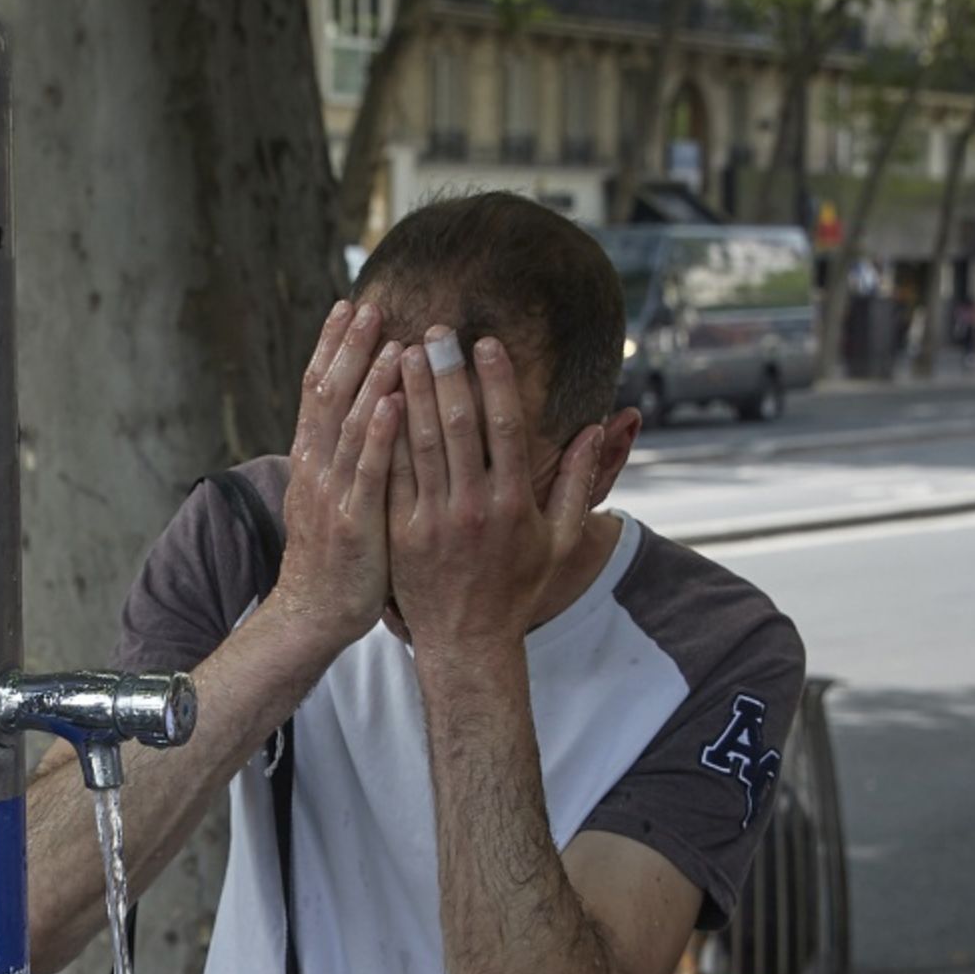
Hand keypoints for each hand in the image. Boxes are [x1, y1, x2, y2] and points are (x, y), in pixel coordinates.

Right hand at [262, 297, 404, 650]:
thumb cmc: (335, 554)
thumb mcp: (330, 494)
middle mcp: (315, 468)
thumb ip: (343, 454)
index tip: (348, 306)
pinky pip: (367, 470)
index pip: (317, 389)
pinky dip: (379, 433)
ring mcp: (331, 493)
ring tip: (391, 342)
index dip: (330, 346)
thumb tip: (364, 410)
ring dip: (369, 381)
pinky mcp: (352, 521)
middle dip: (348, 349)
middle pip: (328, 395)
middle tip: (369, 305)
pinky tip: (396, 402)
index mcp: (310, 458)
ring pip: (348, 425)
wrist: (313, 612)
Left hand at [386, 330, 603, 657]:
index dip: (495, 379)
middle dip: (446, 373)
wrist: (467, 642)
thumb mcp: (560, 541)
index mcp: (513, 504)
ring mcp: (432, 521)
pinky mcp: (400, 533)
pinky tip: (377, 401)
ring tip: (403, 351)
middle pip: (457, 426)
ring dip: (410, 394)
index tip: (486, 341)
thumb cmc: (518, 588)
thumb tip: (597, 427)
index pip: (504, 427)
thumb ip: (577, 482)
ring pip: (419, 445)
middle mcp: (472, 508)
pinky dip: (384, 436)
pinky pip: (391, 475)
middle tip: (436, 330)